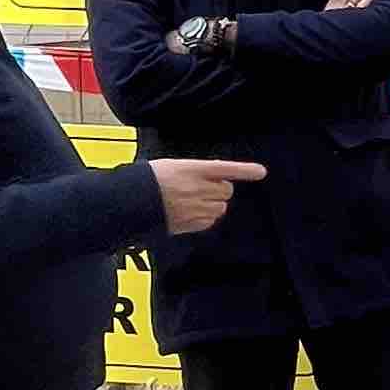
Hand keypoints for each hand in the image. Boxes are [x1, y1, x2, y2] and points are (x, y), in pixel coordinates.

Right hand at [151, 158, 267, 234]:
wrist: (129, 201)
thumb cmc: (147, 180)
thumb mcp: (172, 166)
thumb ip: (196, 171)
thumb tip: (215, 175)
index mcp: (191, 169)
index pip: (225, 168)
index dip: (245, 170)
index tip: (261, 172)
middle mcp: (196, 188)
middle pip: (226, 190)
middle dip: (219, 189)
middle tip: (203, 188)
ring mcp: (194, 207)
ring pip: (220, 207)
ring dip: (213, 203)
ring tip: (193, 200)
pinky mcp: (189, 224)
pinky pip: (209, 221)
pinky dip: (205, 217)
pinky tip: (190, 212)